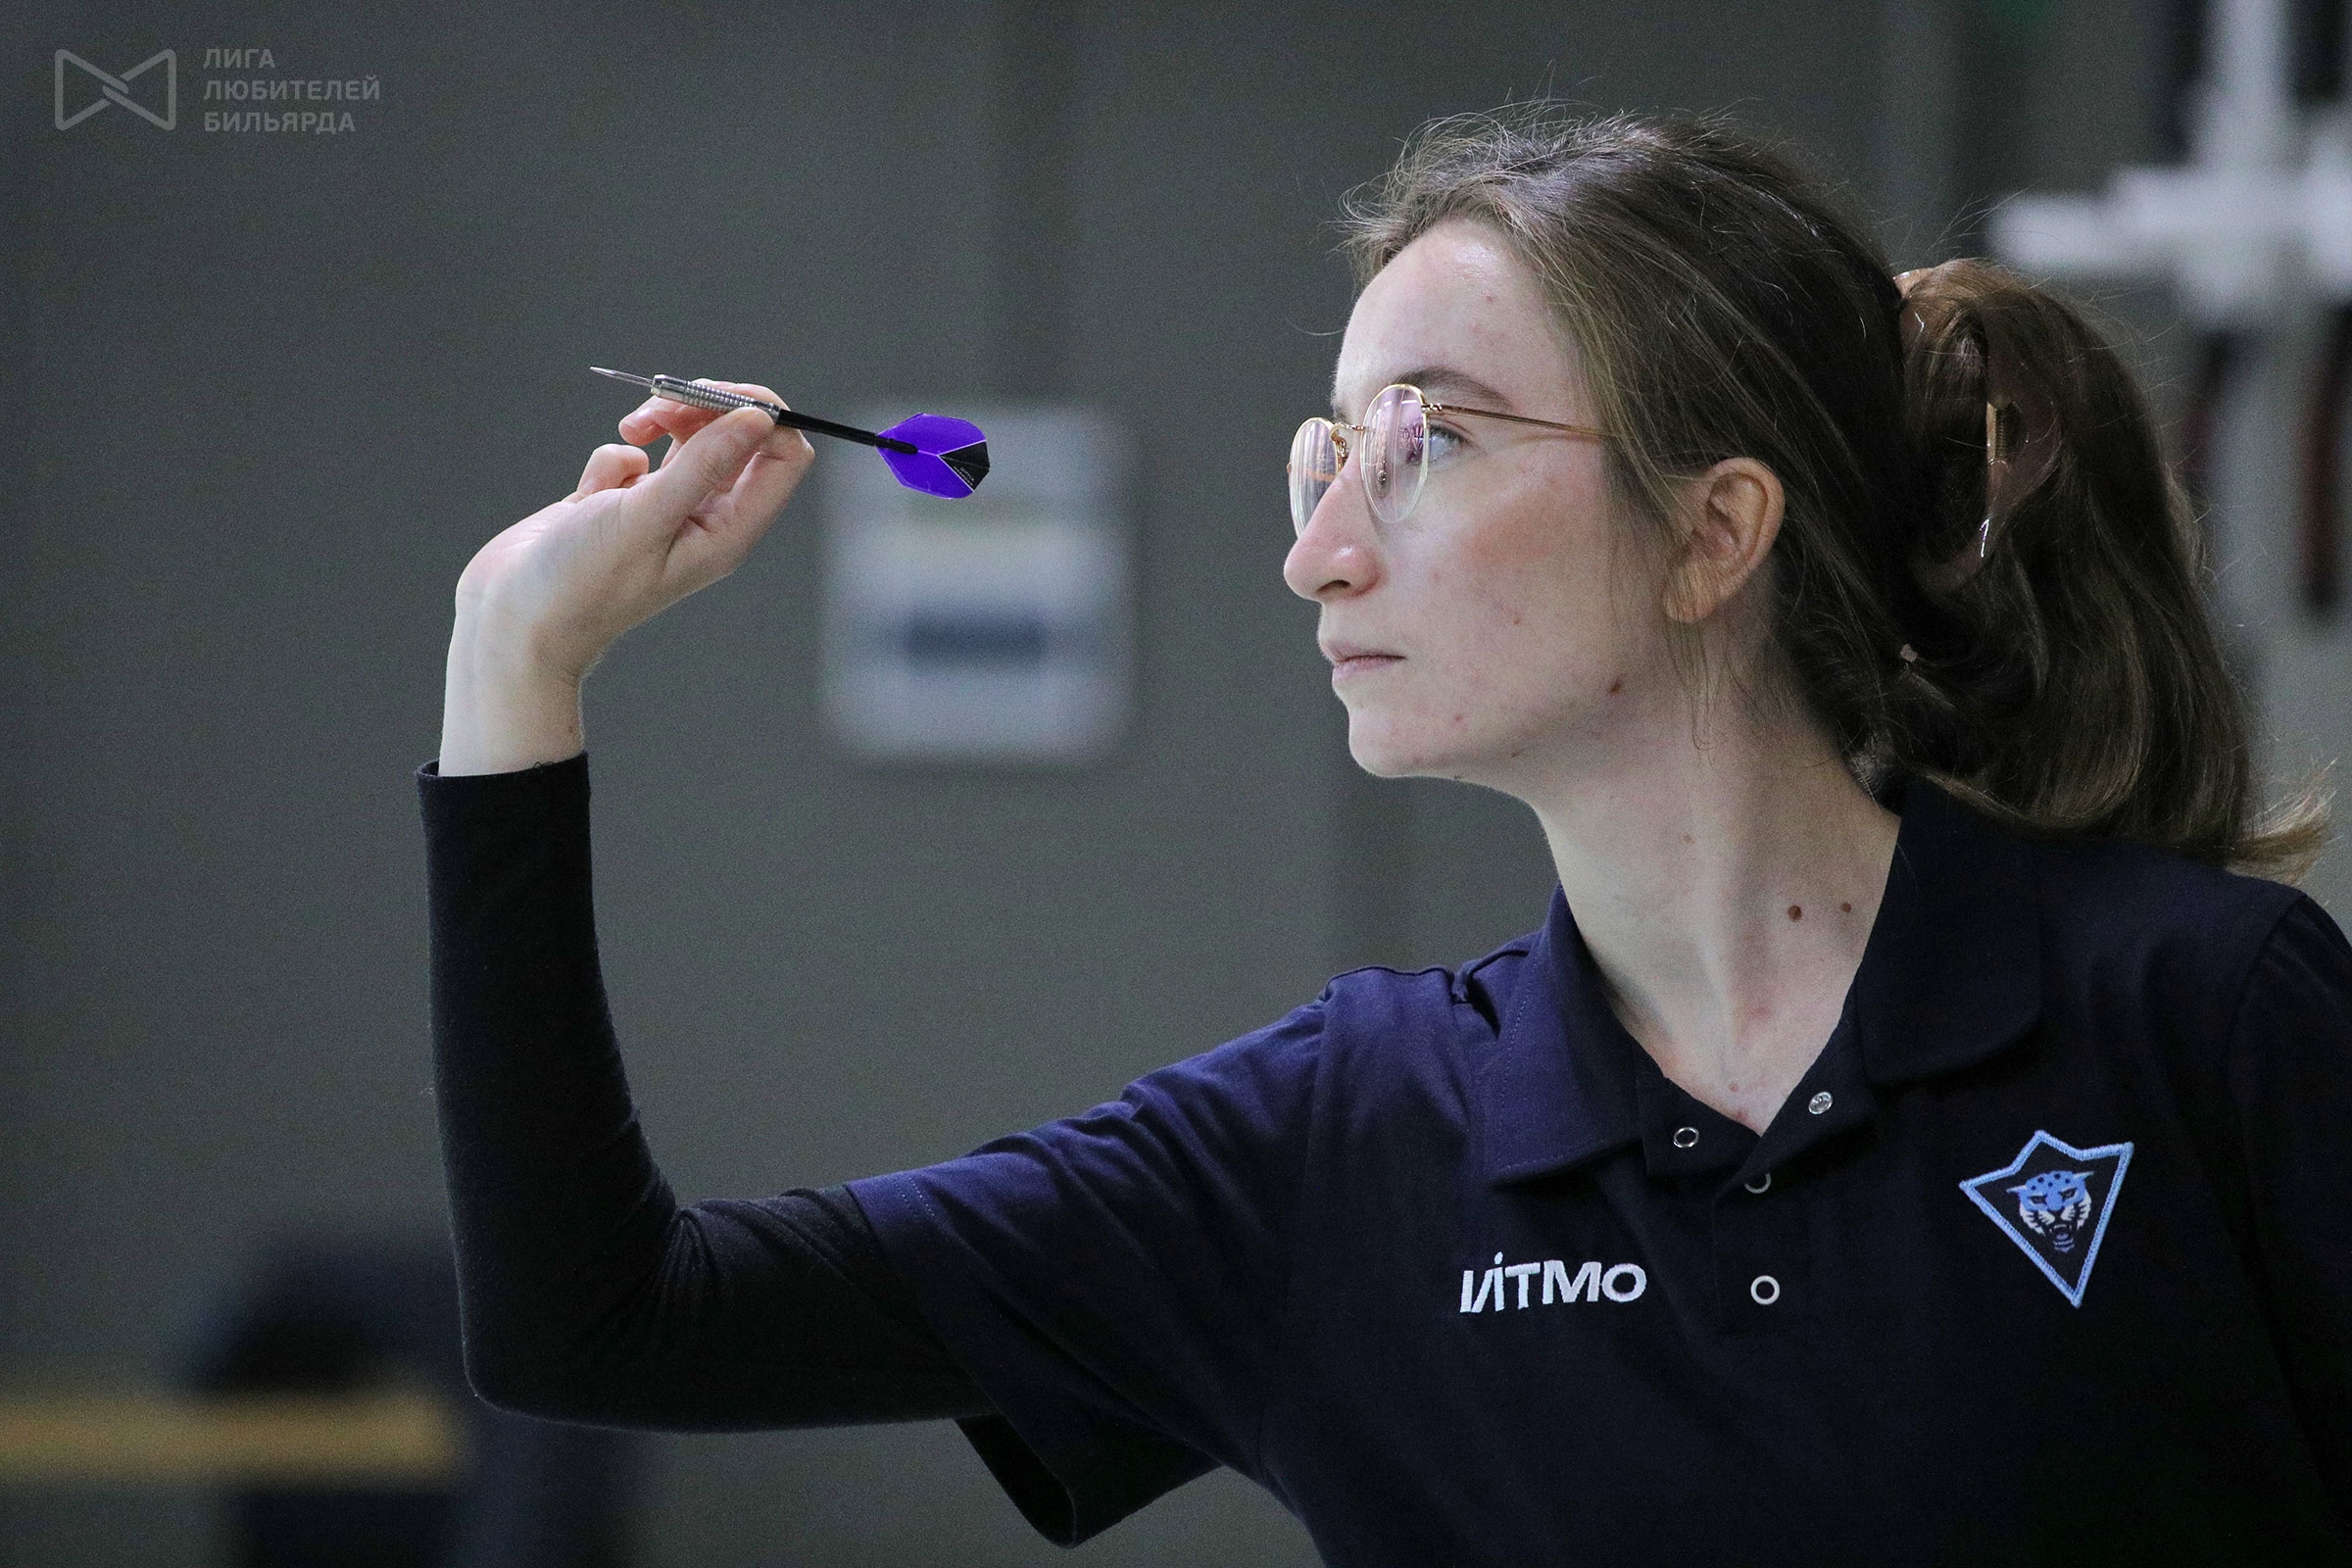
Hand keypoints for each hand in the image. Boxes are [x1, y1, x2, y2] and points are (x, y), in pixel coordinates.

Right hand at [437, 382, 813, 774]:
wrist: (514, 618)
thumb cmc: (583, 583)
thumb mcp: (647, 516)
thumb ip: (704, 464)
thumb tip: (758, 419)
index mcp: (729, 531)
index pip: (785, 458)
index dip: (763, 415)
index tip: (719, 395)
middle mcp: (705, 519)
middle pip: (738, 437)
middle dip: (703, 407)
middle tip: (662, 403)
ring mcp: (665, 509)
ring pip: (688, 437)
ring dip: (661, 420)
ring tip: (629, 431)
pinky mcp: (622, 502)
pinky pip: (636, 455)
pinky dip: (614, 459)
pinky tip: (589, 495)